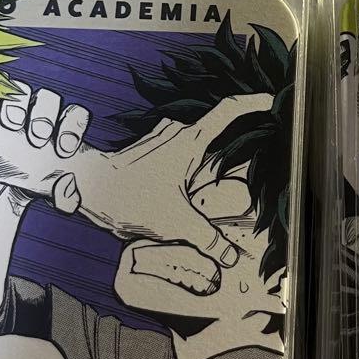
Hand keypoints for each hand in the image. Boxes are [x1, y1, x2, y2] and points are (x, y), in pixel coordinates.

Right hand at [0, 81, 91, 212]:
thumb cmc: (35, 181)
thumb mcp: (52, 192)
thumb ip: (66, 196)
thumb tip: (67, 185)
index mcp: (63, 128)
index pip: (76, 115)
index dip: (74, 127)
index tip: (64, 149)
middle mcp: (41, 113)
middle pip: (49, 99)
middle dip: (44, 118)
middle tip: (37, 139)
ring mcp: (15, 108)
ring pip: (21, 92)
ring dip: (18, 105)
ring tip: (13, 125)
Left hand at [97, 96, 273, 266]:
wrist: (86, 189)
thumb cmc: (130, 198)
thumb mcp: (176, 222)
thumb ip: (208, 239)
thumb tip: (231, 256)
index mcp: (191, 141)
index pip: (229, 110)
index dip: (253, 103)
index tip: (271, 102)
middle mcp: (178, 132)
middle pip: (216, 128)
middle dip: (234, 142)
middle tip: (250, 158)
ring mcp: (162, 137)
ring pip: (196, 139)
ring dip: (208, 154)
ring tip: (218, 177)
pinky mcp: (149, 147)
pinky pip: (179, 147)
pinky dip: (189, 161)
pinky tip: (188, 183)